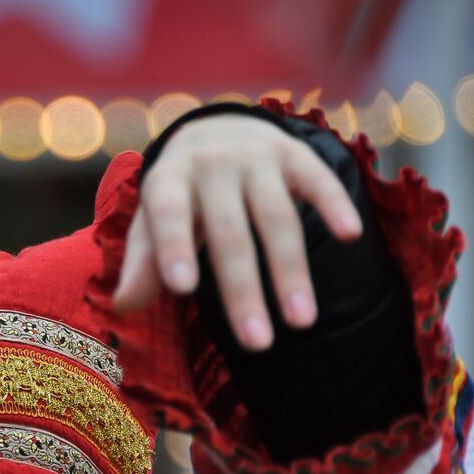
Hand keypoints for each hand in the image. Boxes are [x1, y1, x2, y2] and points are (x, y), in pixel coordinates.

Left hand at [114, 114, 363, 349]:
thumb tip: (123, 306)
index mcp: (168, 181)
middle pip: (230, 233)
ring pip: (276, 217)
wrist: (217, 129)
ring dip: (291, 270)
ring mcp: (256, 156)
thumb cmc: (180, 197)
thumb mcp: (151, 223)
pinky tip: (350, 236)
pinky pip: (317, 179)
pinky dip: (334, 204)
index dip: (175, 248)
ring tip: (301, 322)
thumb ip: (142, 263)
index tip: (184, 289)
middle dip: (243, 289)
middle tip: (257, 343)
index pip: (168, 216)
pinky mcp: (294, 153)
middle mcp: (211, 164)